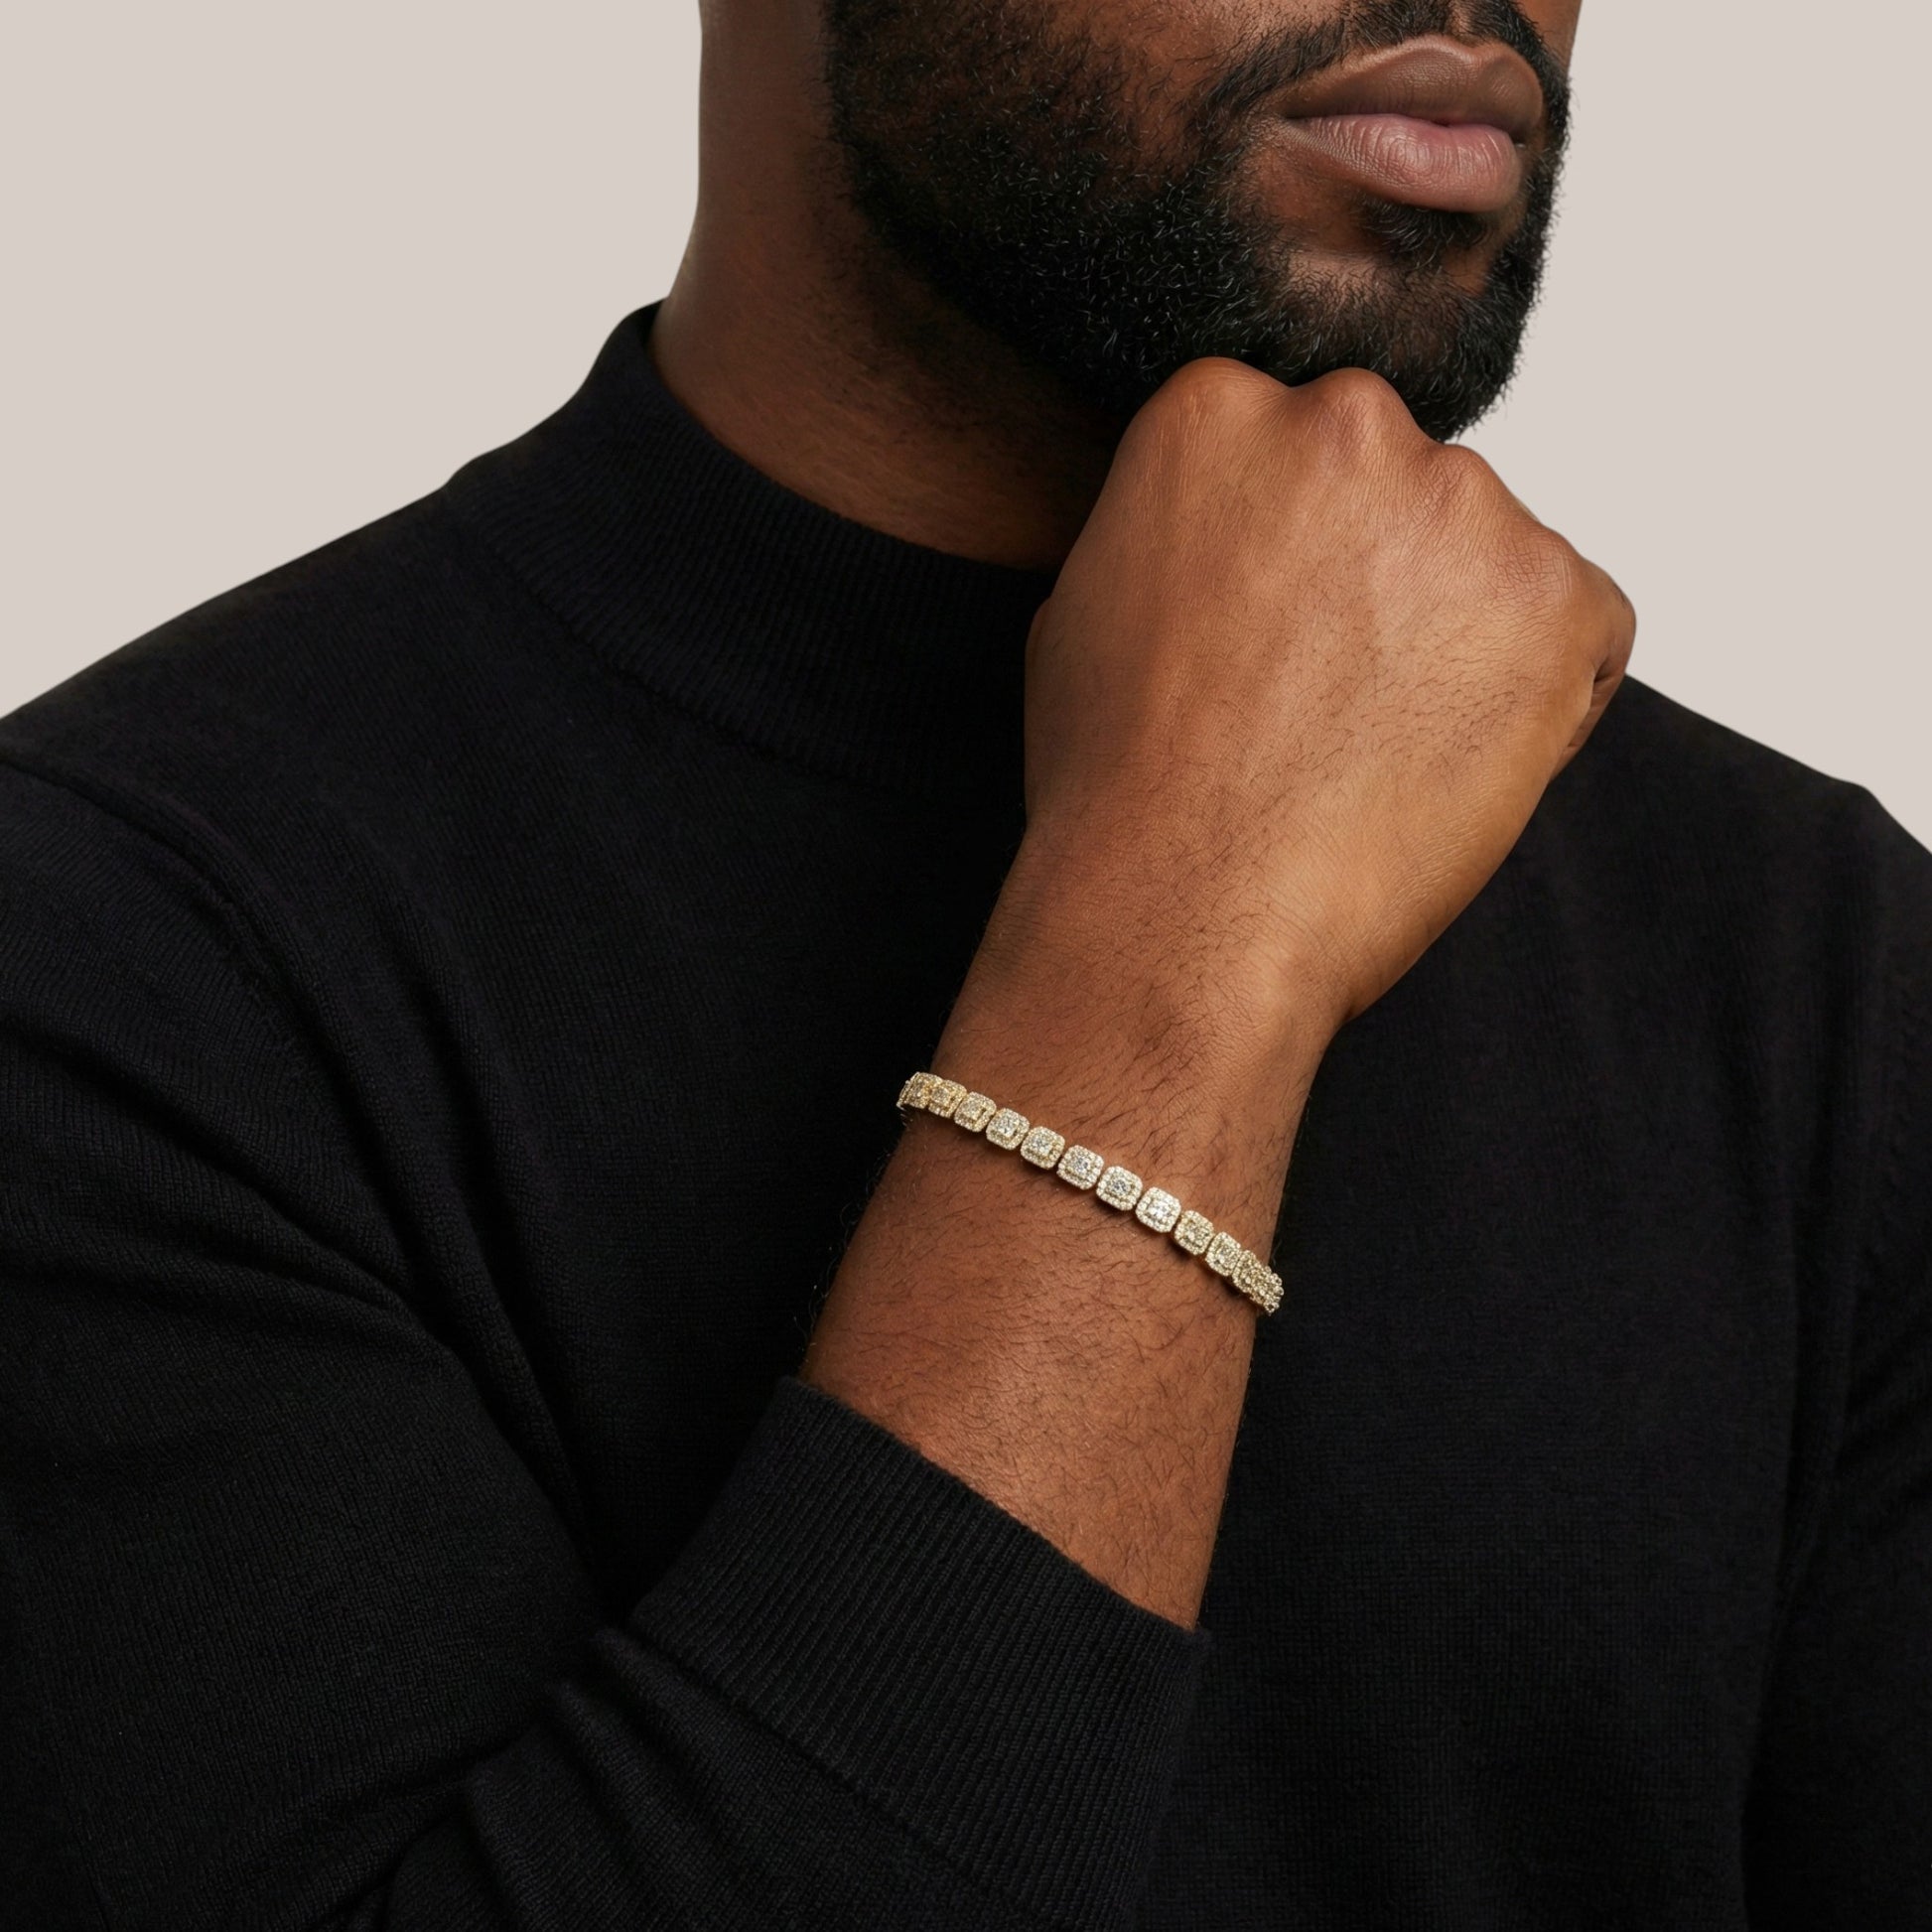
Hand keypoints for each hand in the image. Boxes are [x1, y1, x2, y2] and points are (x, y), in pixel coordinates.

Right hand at [986, 356, 1634, 1046]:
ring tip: (1382, 747)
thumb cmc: (1120, 787)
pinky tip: (1453, 766)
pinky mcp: (1557, 595)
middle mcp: (1348, 423)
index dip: (1297, 554)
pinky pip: (1585, 629)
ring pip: (1495, 559)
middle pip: (1403, 488)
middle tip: (1332, 695)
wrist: (1183, 908)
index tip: (1278, 632)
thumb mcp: (1089, 604)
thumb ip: (1180, 528)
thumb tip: (1227, 540)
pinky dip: (1545, 698)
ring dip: (1461, 637)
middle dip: (1385, 577)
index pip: (1302, 449)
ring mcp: (1464, 504)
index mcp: (1221, 408)